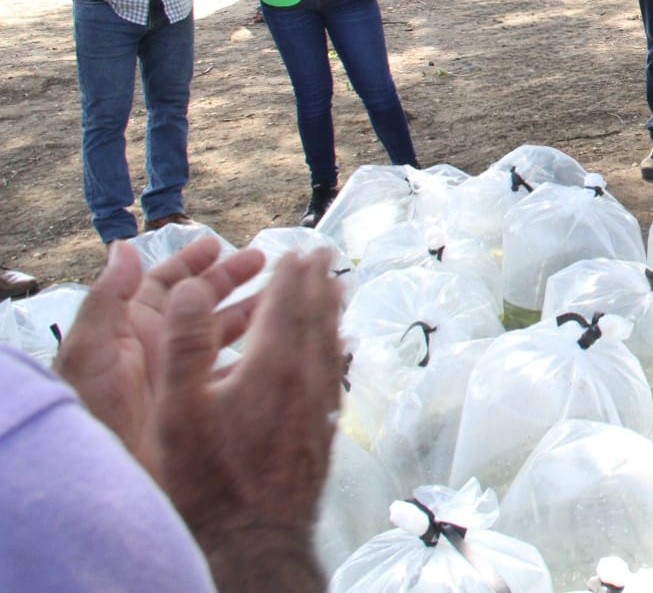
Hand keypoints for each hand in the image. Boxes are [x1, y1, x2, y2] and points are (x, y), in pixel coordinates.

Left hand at [53, 238, 264, 473]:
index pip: (165, 284)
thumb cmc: (93, 411)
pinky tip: (283, 347)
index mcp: (131, 328)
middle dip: (231, 278)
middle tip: (266, 260)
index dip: (191, 262)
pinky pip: (234, 373)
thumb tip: (124, 248)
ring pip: (222, 334)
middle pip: (199, 303)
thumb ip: (107, 298)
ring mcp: (182, 376)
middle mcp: (160, 347)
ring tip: (283, 297)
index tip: (219, 244)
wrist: (111, 476)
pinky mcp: (202, 404)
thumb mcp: (90, 350)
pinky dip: (258, 358)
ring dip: (251, 313)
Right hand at [155, 249, 343, 572]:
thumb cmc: (209, 480)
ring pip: (332, 344)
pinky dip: (336, 348)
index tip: (298, 249)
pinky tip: (337, 351)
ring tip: (338, 289)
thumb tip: (193, 287)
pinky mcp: (323, 430)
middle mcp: (305, 379)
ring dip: (333, 312)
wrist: (254, 540)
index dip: (292, 274)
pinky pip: (335, 374)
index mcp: (272, 365)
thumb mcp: (177, 409)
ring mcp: (319, 405)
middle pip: (317, 318)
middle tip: (326, 255)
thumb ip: (186, 344)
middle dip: (319, 283)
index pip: (287, 304)